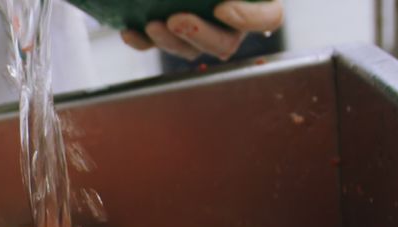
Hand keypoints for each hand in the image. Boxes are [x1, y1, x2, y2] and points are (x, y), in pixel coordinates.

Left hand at [120, 1, 283, 60]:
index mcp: (257, 2)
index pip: (268, 18)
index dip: (249, 18)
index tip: (222, 7)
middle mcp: (231, 23)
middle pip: (224, 43)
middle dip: (199, 34)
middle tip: (176, 20)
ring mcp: (201, 33)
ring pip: (189, 50)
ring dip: (168, 42)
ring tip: (151, 25)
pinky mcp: (171, 36)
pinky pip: (157, 46)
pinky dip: (142, 41)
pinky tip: (129, 32)